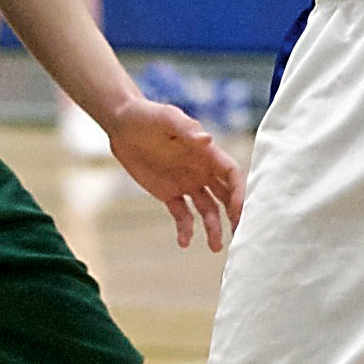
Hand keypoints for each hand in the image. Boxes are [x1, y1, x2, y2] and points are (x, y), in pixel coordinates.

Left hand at [103, 94, 245, 249]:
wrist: (122, 124)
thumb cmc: (148, 115)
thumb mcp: (167, 118)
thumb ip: (186, 129)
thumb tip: (207, 140)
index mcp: (207, 153)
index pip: (232, 175)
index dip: (239, 193)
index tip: (240, 212)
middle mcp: (202, 170)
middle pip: (226, 196)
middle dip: (235, 214)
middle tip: (239, 235)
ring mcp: (186, 183)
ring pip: (207, 209)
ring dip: (213, 228)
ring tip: (215, 248)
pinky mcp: (168, 193)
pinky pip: (182, 214)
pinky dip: (185, 229)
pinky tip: (184, 242)